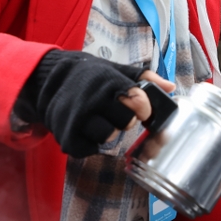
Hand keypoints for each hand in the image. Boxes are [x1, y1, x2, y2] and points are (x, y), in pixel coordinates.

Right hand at [24, 51, 174, 157]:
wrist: (49, 80)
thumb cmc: (91, 77)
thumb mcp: (117, 70)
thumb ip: (145, 78)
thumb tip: (171, 87)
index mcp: (109, 81)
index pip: (138, 101)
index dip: (143, 107)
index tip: (140, 107)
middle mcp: (93, 100)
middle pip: (126, 122)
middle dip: (125, 120)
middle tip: (116, 113)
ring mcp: (78, 119)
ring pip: (107, 137)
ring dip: (108, 132)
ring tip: (100, 121)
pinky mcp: (66, 136)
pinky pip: (89, 150)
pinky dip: (90, 144)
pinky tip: (87, 131)